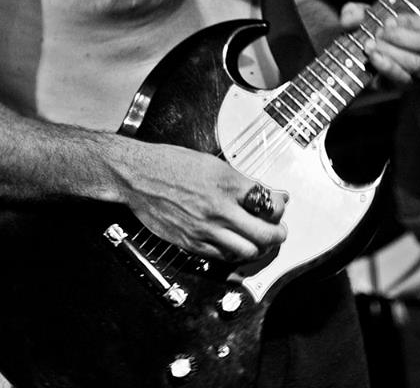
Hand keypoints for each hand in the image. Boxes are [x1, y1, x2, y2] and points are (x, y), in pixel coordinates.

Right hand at [110, 139, 287, 262]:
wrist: (139, 176)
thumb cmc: (171, 164)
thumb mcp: (211, 162)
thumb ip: (237, 180)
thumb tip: (260, 192)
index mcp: (227, 182)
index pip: (268, 202)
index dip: (279, 206)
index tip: (280, 204)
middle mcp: (219, 208)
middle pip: (263, 233)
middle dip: (277, 234)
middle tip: (279, 231)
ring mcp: (205, 229)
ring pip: (246, 251)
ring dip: (258, 248)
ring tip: (260, 241)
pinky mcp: (191, 243)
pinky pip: (223, 257)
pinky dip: (235, 254)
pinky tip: (236, 245)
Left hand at [340, 3, 419, 86]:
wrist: (358, 56)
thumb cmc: (371, 29)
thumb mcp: (361, 15)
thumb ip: (354, 11)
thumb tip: (351, 19)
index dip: (412, 21)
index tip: (388, 20)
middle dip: (401, 37)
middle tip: (378, 33)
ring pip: (418, 64)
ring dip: (393, 53)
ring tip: (371, 45)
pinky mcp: (409, 85)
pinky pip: (404, 80)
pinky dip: (387, 68)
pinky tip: (373, 58)